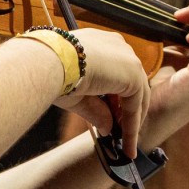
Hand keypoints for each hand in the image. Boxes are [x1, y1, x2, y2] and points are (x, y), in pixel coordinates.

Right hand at [57, 29, 151, 155]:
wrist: (52, 62)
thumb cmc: (55, 73)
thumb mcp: (77, 94)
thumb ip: (97, 110)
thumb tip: (108, 129)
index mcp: (104, 44)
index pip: (117, 74)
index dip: (115, 100)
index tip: (113, 119)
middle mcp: (120, 48)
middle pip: (131, 84)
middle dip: (126, 111)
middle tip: (120, 133)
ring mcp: (129, 60)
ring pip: (136, 96)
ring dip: (131, 122)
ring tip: (126, 144)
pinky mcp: (134, 75)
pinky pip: (135, 106)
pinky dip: (131, 127)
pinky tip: (127, 144)